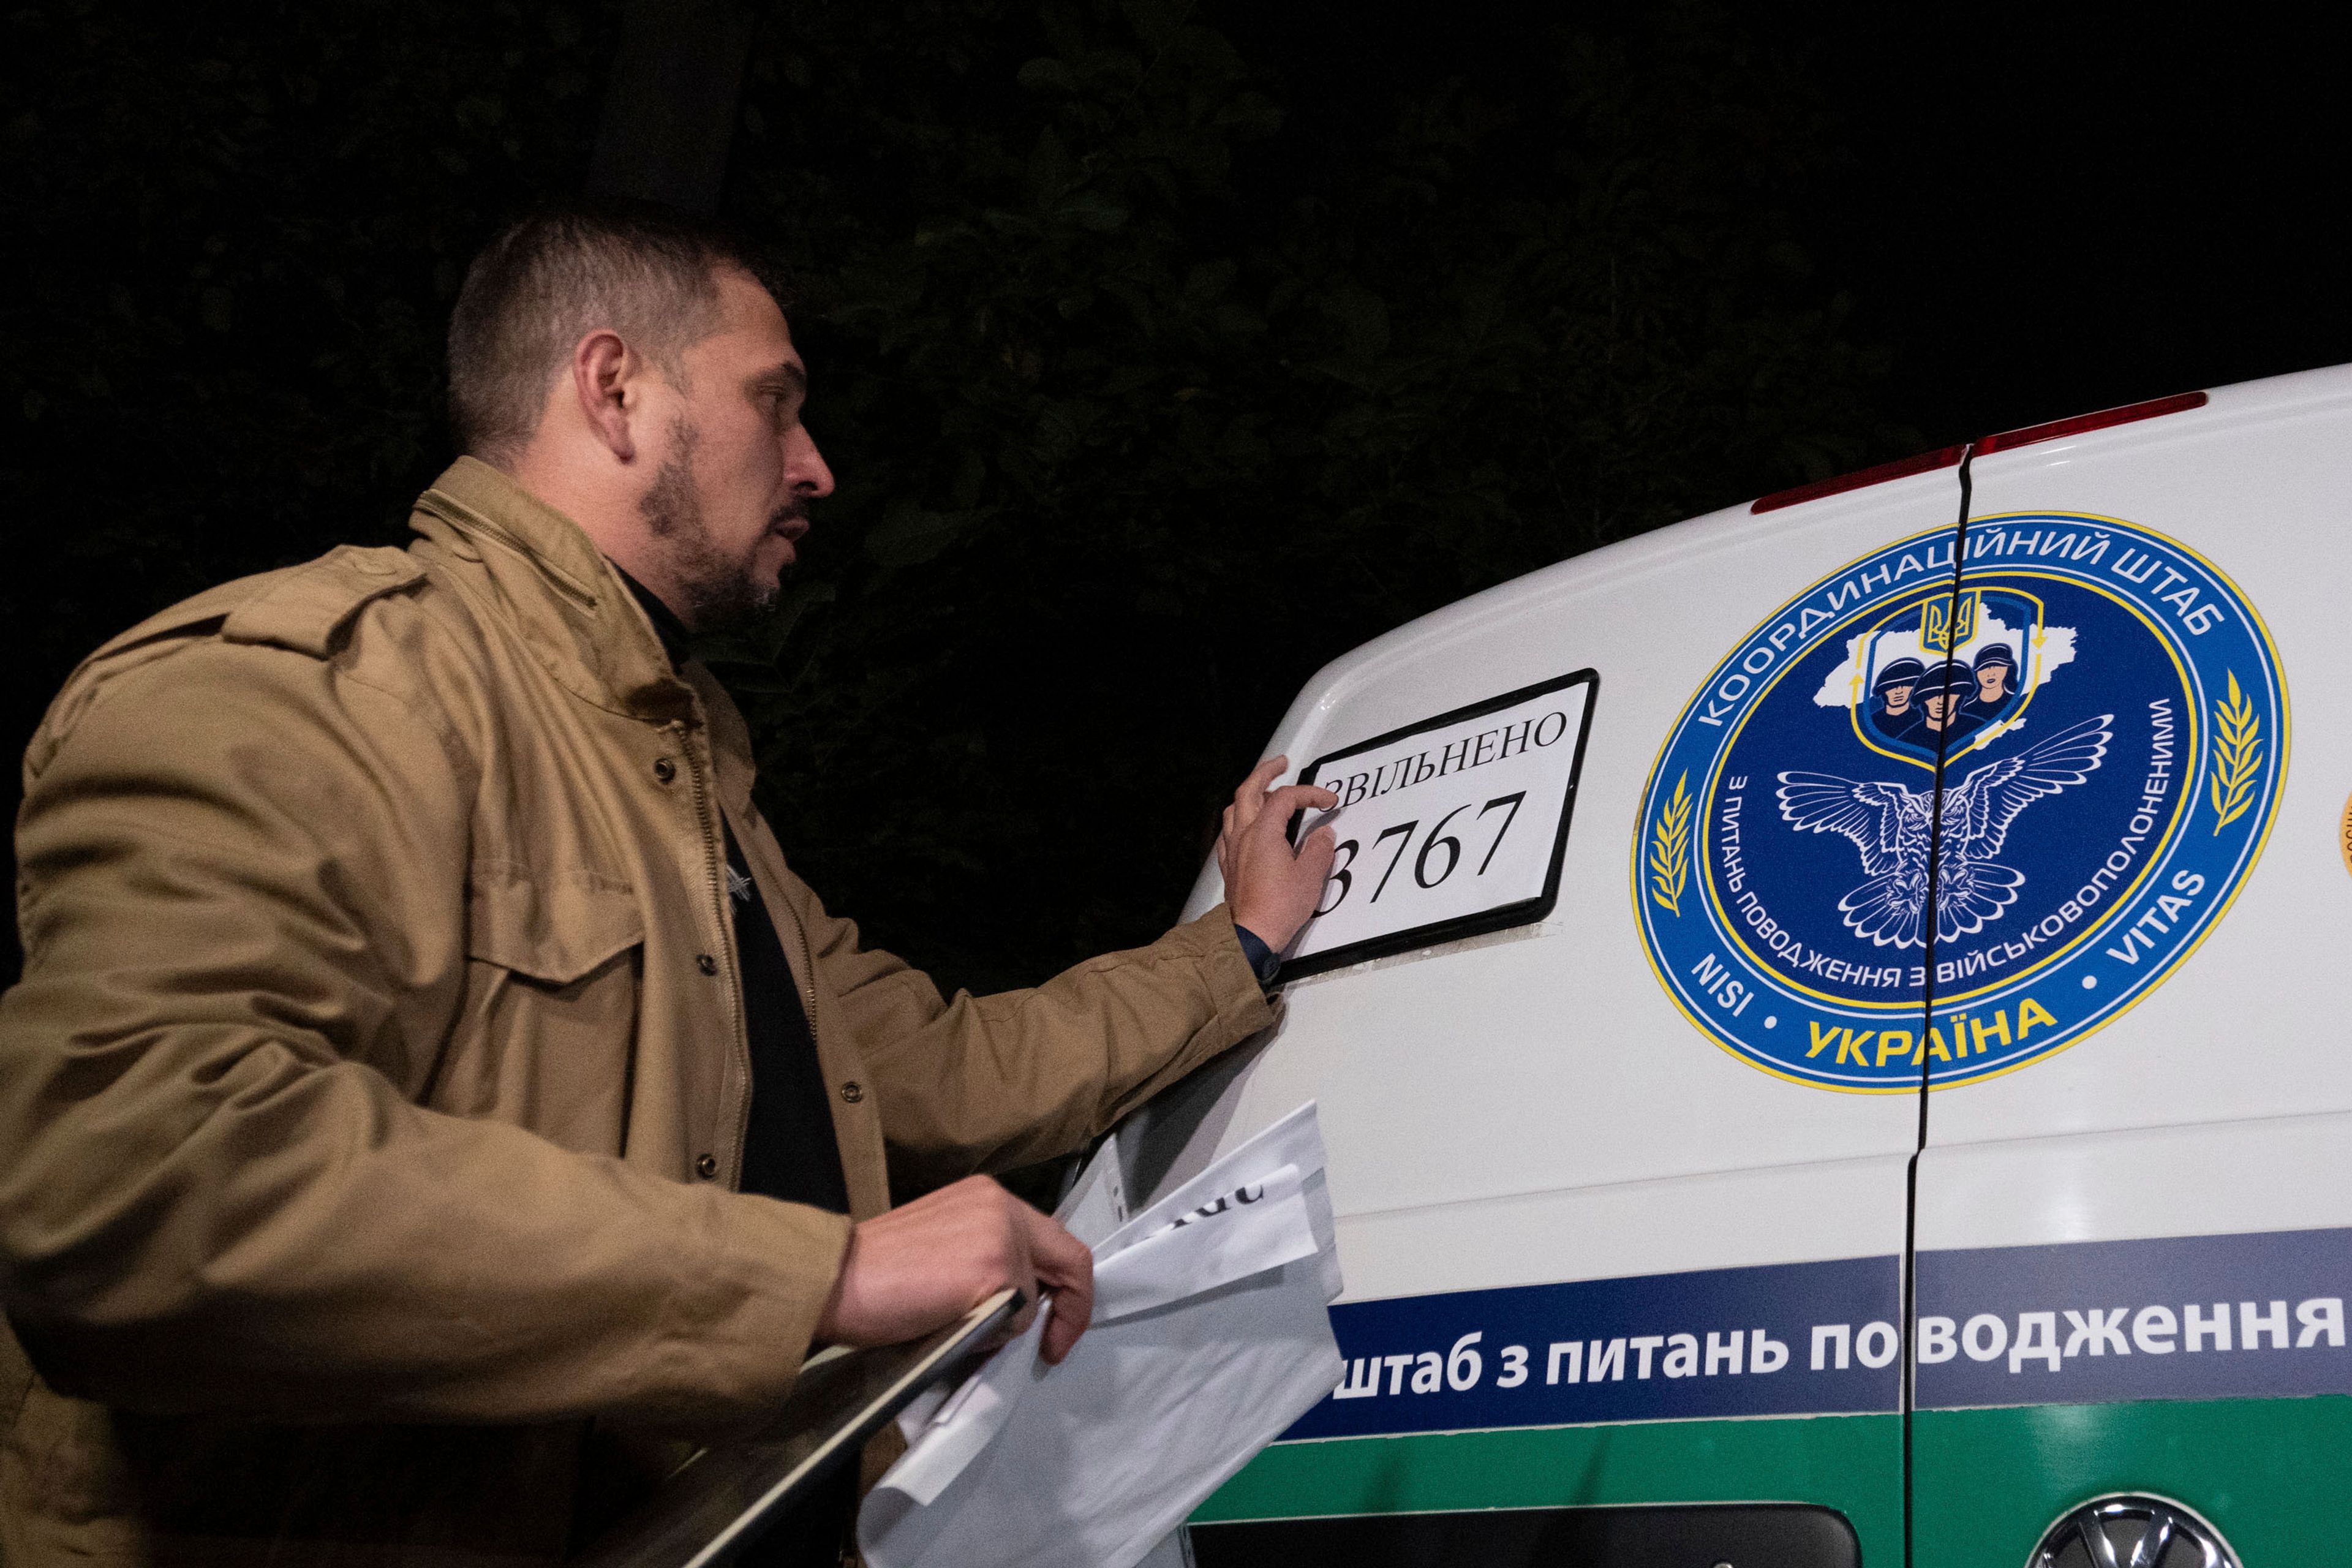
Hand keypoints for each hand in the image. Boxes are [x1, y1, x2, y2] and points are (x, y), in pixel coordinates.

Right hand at [813, 1175, 1094, 1363]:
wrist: (834, 1281)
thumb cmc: (875, 1274)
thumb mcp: (945, 1244)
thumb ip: (987, 1256)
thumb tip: (1023, 1302)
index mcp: (987, 1197)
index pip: (1054, 1238)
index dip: (1066, 1285)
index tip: (1054, 1321)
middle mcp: (1001, 1207)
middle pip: (1069, 1261)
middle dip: (1069, 1311)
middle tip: (1051, 1346)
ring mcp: (1001, 1238)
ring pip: (1034, 1297)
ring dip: (1009, 1325)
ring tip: (963, 1331)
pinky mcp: (995, 1271)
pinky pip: (1016, 1319)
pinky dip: (993, 1337)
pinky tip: (954, 1331)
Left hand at [1216, 756, 1338, 952]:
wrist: (1252, 935)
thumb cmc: (1279, 907)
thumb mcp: (1311, 875)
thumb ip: (1319, 849)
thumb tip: (1324, 835)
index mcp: (1263, 832)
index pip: (1285, 799)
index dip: (1309, 794)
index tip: (1328, 800)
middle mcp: (1243, 836)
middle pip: (1249, 790)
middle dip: (1266, 772)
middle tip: (1281, 763)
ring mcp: (1232, 850)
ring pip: (1234, 809)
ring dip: (1250, 794)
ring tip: (1265, 792)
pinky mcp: (1229, 866)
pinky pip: (1228, 832)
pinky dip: (1239, 820)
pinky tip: (1247, 826)